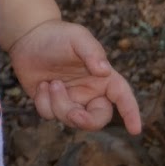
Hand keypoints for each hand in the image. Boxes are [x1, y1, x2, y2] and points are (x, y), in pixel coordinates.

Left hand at [8, 18, 140, 134]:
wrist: (29, 38)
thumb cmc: (59, 35)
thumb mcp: (77, 37)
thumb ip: (92, 52)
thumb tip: (104, 71)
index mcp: (103, 78)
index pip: (122, 97)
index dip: (131, 113)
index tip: (135, 130)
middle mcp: (90, 92)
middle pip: (98, 119)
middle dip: (87, 121)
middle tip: (74, 114)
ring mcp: (71, 100)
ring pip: (70, 119)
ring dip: (59, 104)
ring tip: (51, 83)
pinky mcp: (51, 104)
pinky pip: (50, 115)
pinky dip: (43, 102)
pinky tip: (41, 86)